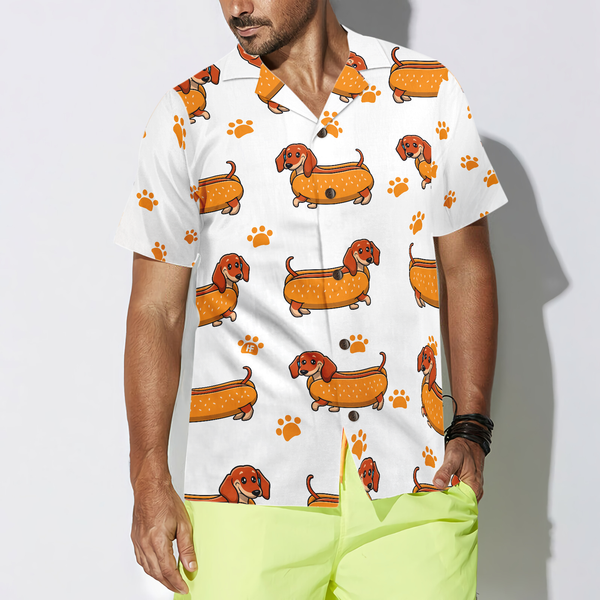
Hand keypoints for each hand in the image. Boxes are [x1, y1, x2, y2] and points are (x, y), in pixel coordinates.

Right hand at [131, 478, 196, 593]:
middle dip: (168, 583)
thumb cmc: (165, 500)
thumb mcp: (184, 524)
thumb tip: (191, 566)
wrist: (150, 487)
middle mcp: (145, 544)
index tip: (184, 587)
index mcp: (158, 541)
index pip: (168, 570)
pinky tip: (156, 566)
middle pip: (156, 572)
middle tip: (179, 586)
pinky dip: (149, 567)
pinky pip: (141, 559)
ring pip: (147, 568)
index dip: (176, 582)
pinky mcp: (135, 538)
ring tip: (170, 580)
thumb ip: (187, 548)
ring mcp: (138, 542)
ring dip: (158, 577)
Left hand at [432, 437, 485, 501]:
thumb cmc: (464, 448)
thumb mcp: (453, 457)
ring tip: (433, 496)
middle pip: (459, 504)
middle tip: (431, 501)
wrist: (469, 440)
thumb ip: (445, 471)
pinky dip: (448, 491)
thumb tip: (438, 484)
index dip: (448, 506)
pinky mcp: (465, 485)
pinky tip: (439, 489)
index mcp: (473, 487)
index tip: (435, 505)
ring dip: (447, 497)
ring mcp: (470, 488)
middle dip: (446, 503)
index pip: (461, 505)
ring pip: (458, 498)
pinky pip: (457, 492)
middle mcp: (474, 491)